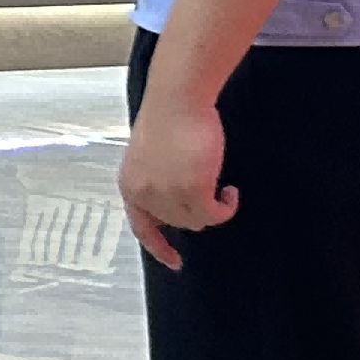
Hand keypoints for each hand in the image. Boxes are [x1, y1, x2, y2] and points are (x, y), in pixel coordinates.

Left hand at [117, 95, 236, 271]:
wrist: (177, 98)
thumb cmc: (167, 118)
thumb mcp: (150, 156)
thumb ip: (157, 181)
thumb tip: (177, 201)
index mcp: (129, 184)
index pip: (141, 227)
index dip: (158, 247)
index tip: (174, 261)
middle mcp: (144, 193)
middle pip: (177, 223)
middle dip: (195, 211)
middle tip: (211, 192)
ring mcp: (167, 193)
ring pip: (197, 220)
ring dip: (212, 209)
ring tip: (221, 188)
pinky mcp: (192, 189)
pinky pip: (214, 213)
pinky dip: (226, 208)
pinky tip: (230, 192)